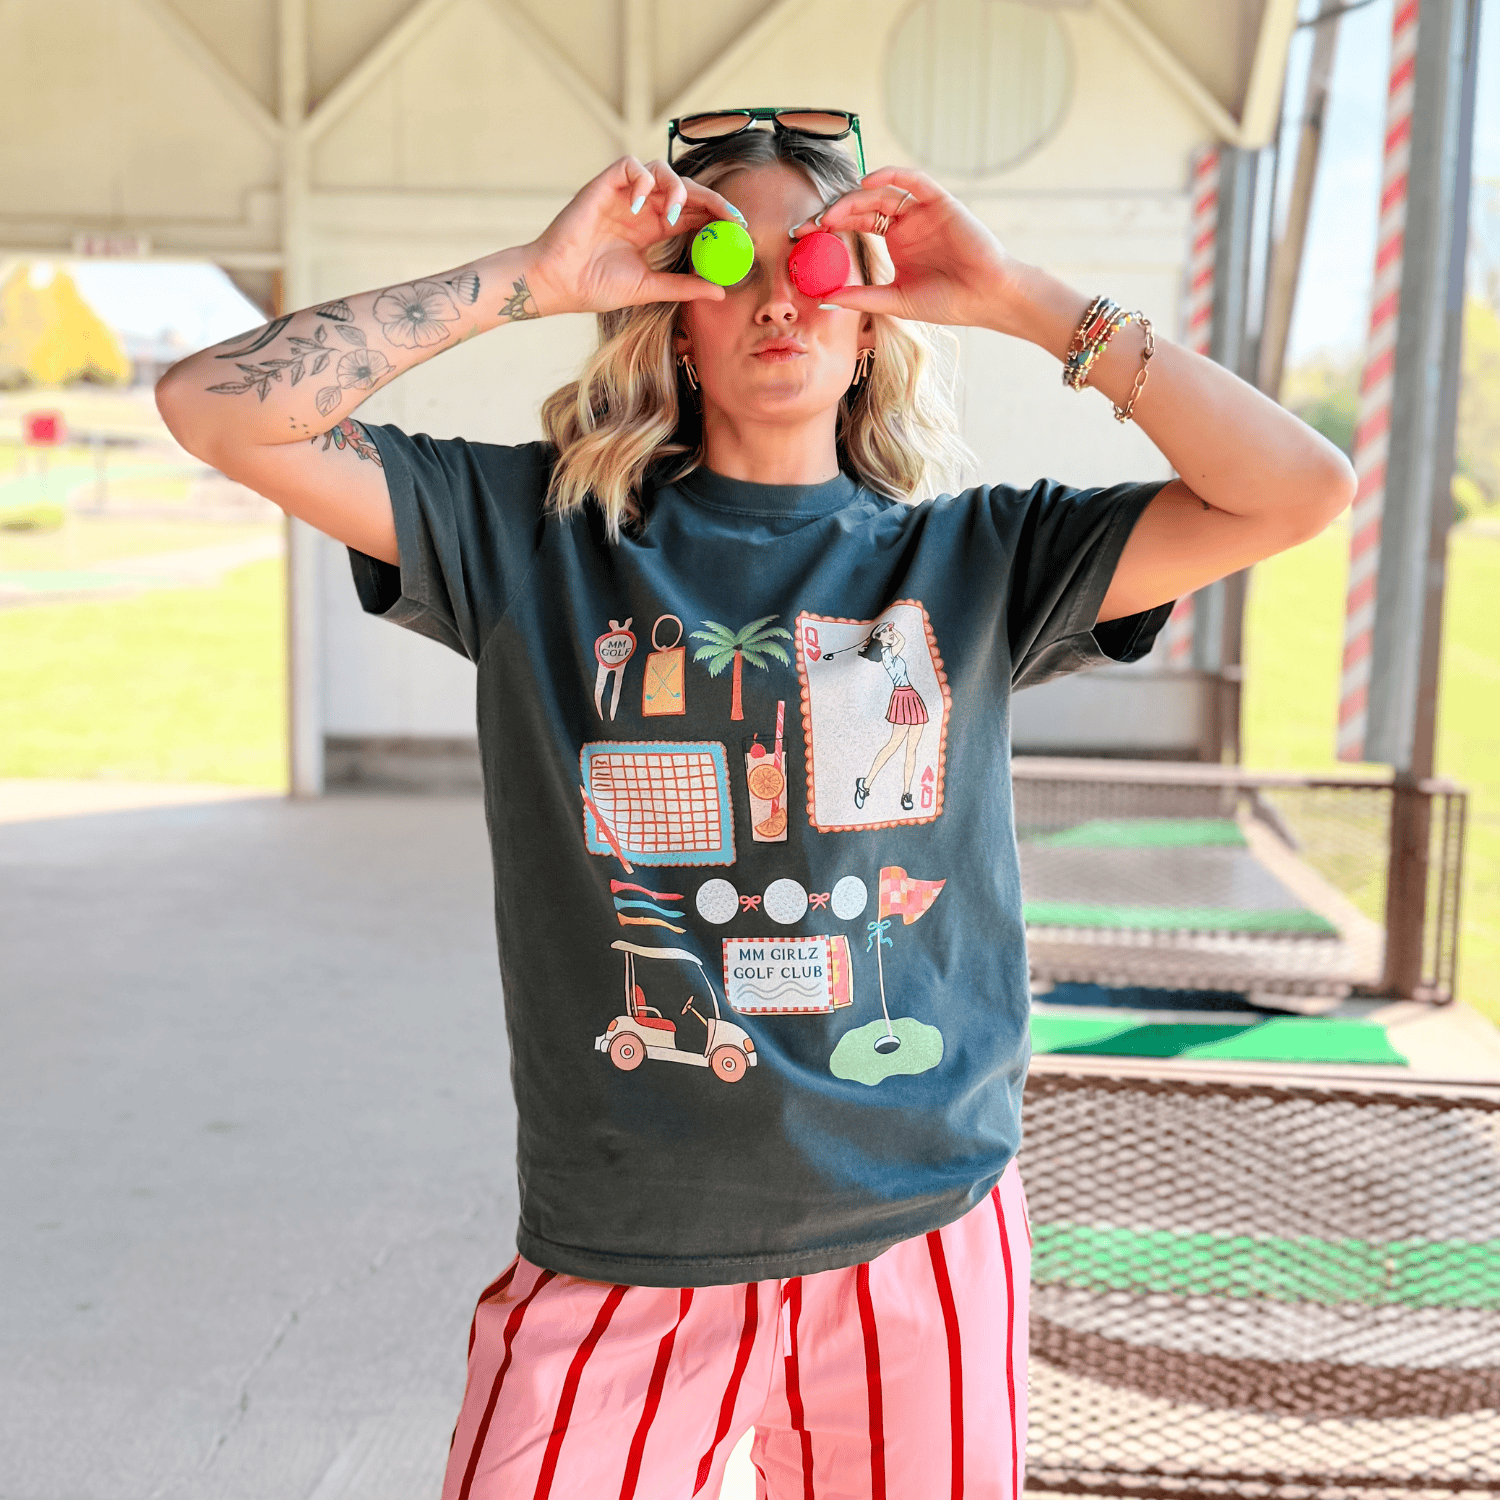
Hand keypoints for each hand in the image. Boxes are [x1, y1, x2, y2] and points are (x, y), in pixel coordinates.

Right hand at [523, 157, 744, 316]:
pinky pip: (630, 165)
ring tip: (673, 216)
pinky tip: (640, 205)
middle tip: (730, 216)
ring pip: (661, 170)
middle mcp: (641, 208)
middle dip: (711, 199)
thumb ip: (682, 286)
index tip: (739, 229)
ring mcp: (623, 195)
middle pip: (684, 189)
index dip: (717, 215)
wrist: (557, 283)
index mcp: (652, 229)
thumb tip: (720, 291)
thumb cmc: (594, 287)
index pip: (692, 213)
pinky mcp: (603, 185)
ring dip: (675, 188)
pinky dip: (641, 179)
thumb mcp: (648, 288)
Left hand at [793, 167, 1021, 330]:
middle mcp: (906, 222)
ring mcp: (922, 210)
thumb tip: (824, 299)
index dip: (829, 226)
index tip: (802, 236)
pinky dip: (891, 175)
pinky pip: (913, 180)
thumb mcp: (895, 301)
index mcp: (895, 241)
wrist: (987, 298)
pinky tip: (867, 182)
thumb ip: (862, 297)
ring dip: (854, 197)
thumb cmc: (948, 302)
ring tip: (831, 213)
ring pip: (882, 192)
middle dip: (834, 211)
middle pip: (863, 205)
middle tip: (809, 224)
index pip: (856, 224)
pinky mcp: (941, 201)